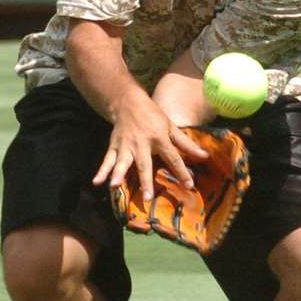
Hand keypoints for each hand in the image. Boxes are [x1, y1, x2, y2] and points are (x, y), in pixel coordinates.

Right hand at [92, 87, 208, 200]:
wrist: (128, 102)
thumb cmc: (153, 116)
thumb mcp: (171, 126)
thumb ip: (186, 143)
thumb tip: (204, 156)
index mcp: (159, 137)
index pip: (172, 157)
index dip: (181, 171)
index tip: (189, 185)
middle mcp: (142, 143)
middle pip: (144, 164)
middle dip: (145, 180)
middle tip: (147, 198)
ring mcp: (126, 145)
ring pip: (123, 162)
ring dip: (118, 174)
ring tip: (114, 186)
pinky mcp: (114, 146)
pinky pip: (107, 159)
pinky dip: (101, 170)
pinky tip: (96, 182)